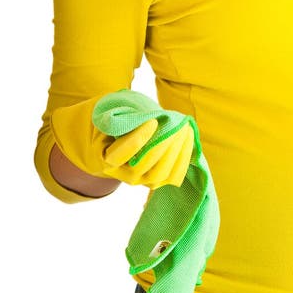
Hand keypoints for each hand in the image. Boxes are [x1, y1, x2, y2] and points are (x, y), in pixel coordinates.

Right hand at [51, 92, 194, 190]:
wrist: (123, 133)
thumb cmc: (117, 118)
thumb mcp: (111, 111)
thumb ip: (120, 115)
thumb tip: (139, 119)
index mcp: (105, 158)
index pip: (120, 155)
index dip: (138, 139)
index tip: (153, 121)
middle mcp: (122, 174)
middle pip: (143, 165)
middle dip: (162, 143)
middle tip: (175, 123)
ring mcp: (141, 180)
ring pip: (159, 173)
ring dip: (175, 151)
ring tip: (183, 128)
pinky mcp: (158, 180)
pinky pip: (173, 176)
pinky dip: (183, 158)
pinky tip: (187, 137)